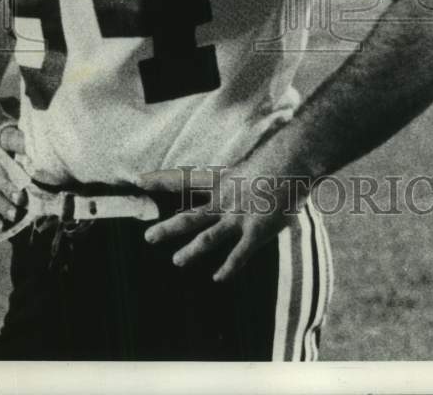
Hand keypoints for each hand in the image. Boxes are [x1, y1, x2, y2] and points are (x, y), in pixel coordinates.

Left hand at [136, 164, 310, 282]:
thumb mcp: (254, 161)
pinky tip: (218, 278)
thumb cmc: (279, 155)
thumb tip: (247, 163)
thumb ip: (246, 172)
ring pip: (209, 236)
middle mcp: (225, 199)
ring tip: (176, 261)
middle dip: (168, 228)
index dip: (161, 180)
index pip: (184, 179)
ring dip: (192, 250)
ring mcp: (239, 216)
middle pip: (190, 215)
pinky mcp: (256, 230)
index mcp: (222, 179)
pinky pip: (239, 253)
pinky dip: (228, 267)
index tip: (138, 179)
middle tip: (148, 237)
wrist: (293, 159)